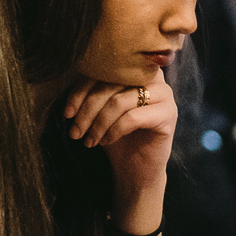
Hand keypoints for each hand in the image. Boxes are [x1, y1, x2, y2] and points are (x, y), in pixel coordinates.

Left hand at [63, 73, 177, 206]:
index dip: (80, 90)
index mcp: (135, 68)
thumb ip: (91, 88)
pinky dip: (114, 131)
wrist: (135, 167)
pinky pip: (132, 118)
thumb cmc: (115, 134)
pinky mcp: (168, 114)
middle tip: (75, 132)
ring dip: (98, 124)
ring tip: (88, 140)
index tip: (67, 113)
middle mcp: (153, 76)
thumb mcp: (98, 108)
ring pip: (119, 101)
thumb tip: (69, 75)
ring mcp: (164, 94)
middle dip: (87, 110)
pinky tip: (105, 141)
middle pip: (110, 84)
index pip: (102, 69)